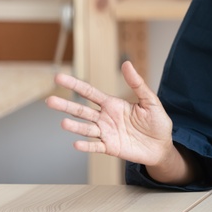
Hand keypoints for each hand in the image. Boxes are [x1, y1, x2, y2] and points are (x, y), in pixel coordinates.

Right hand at [45, 61, 173, 166]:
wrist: (162, 146)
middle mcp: (105, 118)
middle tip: (50, 101)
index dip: (75, 85)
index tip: (58, 78)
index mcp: (112, 104)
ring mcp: (106, 133)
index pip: (89, 93)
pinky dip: (86, 146)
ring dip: (75, 127)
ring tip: (64, 123)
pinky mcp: (110, 148)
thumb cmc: (157, 122)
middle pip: (81, 111)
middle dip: (66, 106)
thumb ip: (137, 84)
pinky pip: (96, 146)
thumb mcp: (150, 100)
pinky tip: (77, 144)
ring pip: (86, 129)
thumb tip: (127, 64)